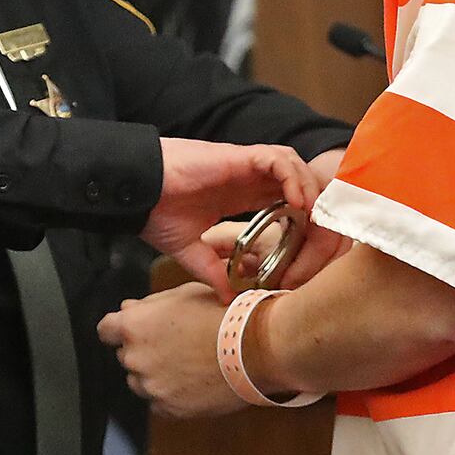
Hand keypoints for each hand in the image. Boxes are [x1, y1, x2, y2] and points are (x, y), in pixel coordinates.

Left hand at [98, 284, 242, 418]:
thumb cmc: (222, 315)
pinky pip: (161, 403)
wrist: (255, 347)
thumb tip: (129, 309)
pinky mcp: (170, 409)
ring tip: (188, 363)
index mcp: (135, 327)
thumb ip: (150, 305)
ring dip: (156, 375)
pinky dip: (173, 394)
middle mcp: (136, 359)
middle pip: (126, 356)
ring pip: (142, 382)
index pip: (106, 330)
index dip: (120, 328)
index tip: (134, 330)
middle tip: (175, 344)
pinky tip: (194, 381)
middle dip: (144, 351)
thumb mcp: (184, 294)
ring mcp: (152, 387)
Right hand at [142, 139, 321, 298]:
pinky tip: (294, 202)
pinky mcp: (238, 156)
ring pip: (292, 165)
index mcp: (239, 196)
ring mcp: (244, 166)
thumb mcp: (189, 250)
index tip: (308, 242)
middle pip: (295, 180)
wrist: (134, 192)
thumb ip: (212, 271)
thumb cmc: (155, 213)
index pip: (284, 199)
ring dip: (306, 188)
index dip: (301, 217)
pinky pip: (277, 159)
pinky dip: (291, 177)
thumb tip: (228, 298)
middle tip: (319, 230)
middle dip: (313, 201)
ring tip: (310, 217)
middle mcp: (247, 179)